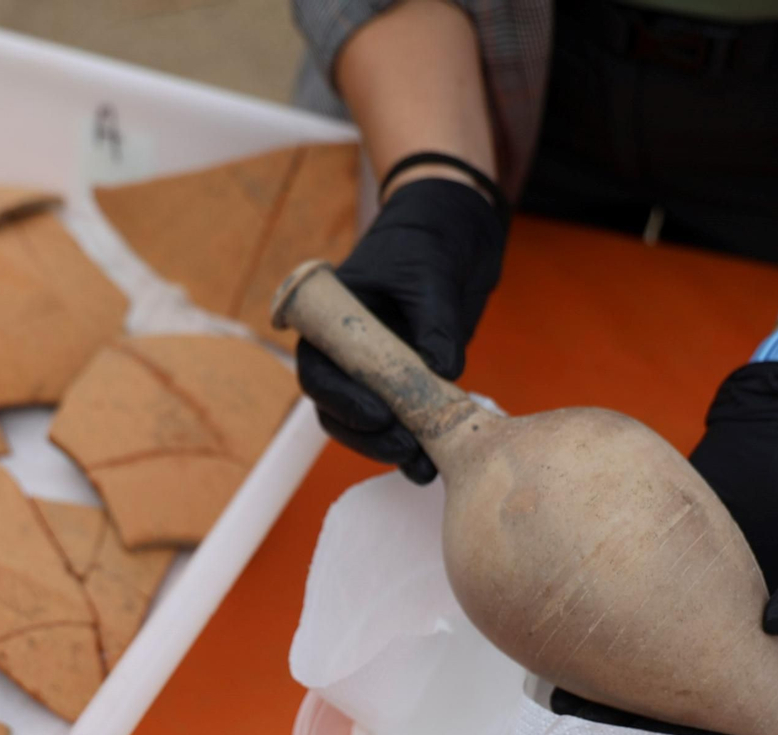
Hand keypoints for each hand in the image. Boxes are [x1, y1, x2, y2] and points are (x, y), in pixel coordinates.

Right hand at [296, 176, 505, 483]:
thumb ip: (433, 322)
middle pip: (336, 406)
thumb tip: (442, 372)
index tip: (378, 416)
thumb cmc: (428, 238)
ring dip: (390, 448)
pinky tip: (432, 463)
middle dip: (366, 435)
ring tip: (422, 467)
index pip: (319, 368)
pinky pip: (403, 419)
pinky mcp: (409, 380)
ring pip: (367, 422)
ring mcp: (376, 368)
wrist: (458, 224)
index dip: (340, 397)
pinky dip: (415, 443)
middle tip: (404, 448)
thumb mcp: (431, 274)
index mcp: (331, 318)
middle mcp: (346, 349)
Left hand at [553, 361, 777, 733]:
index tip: (646, 713)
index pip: (715, 675)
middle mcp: (705, 600)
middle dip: (618, 676)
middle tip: (576, 698)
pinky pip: (615, 561)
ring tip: (556, 656)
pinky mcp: (649, 527)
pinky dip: (592, 577)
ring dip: (595, 633)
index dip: (684, 701)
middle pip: (658, 650)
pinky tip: (560, 591)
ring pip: (628, 612)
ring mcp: (674, 564)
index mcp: (749, 622)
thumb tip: (772, 627)